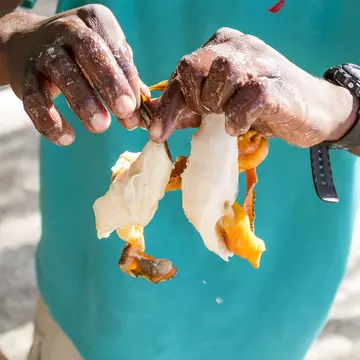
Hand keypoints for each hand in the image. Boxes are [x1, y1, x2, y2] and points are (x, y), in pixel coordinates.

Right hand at [1, 5, 148, 144]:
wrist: (28, 47)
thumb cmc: (82, 57)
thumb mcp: (106, 58)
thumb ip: (127, 80)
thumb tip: (149, 108)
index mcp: (95, 21)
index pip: (115, 48)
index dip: (128, 79)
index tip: (136, 108)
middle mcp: (68, 30)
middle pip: (90, 51)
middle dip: (110, 82)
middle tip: (126, 110)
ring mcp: (44, 51)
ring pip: (63, 73)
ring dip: (83, 101)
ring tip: (100, 127)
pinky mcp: (25, 75)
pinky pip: (35, 99)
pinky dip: (50, 120)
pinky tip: (66, 139)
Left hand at [150, 27, 357, 146]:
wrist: (311, 110)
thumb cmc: (260, 108)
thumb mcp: (220, 105)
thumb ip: (192, 109)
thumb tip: (156, 125)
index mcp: (219, 48)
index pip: (181, 72)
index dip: (166, 105)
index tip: (157, 135)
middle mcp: (237, 47)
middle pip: (191, 66)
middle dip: (192, 100)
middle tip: (207, 116)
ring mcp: (259, 62)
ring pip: (220, 73)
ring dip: (216, 105)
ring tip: (226, 117)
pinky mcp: (275, 85)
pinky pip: (246, 98)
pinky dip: (237, 118)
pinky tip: (238, 127)